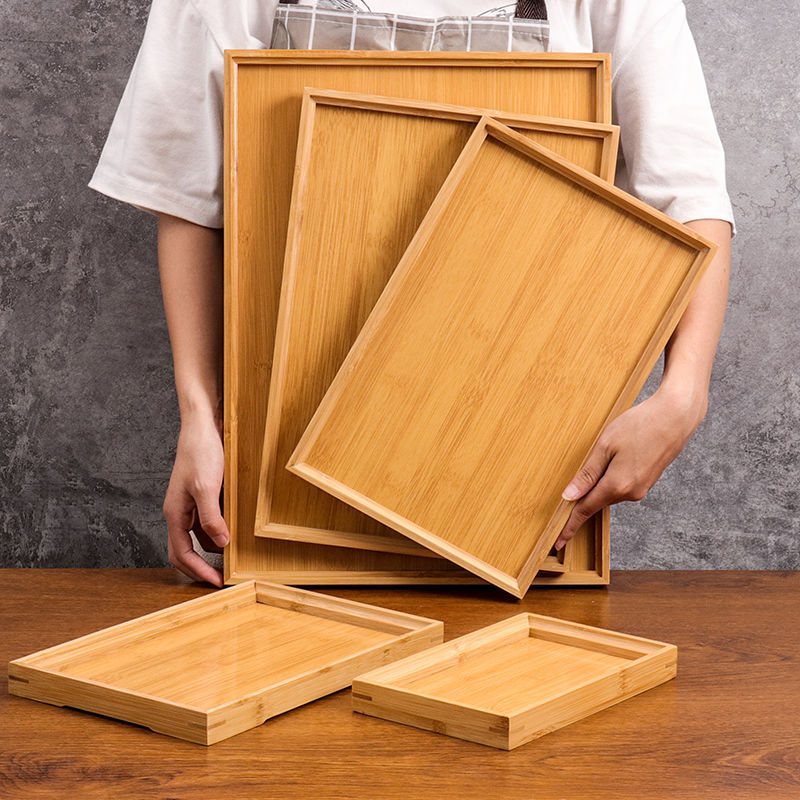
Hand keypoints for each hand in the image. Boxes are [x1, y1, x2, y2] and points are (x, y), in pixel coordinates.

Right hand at [162, 416, 228, 585]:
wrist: (203, 426)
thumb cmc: (200, 453)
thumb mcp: (207, 487)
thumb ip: (211, 518)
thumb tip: (221, 544)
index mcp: (174, 513)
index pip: (181, 554)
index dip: (198, 571)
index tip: (215, 582)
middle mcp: (180, 512)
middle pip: (185, 550)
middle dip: (200, 567)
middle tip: (220, 578)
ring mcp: (190, 503)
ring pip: (197, 536)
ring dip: (211, 550)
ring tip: (231, 559)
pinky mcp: (202, 494)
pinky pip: (207, 521)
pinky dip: (218, 531)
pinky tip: (233, 532)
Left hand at [555, 387, 706, 548]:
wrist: (676, 416)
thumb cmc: (640, 425)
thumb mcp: (605, 445)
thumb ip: (587, 473)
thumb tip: (570, 496)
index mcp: (617, 485)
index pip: (586, 510)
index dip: (570, 526)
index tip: (559, 541)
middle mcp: (630, 493)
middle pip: (597, 499)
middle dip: (583, 496)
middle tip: (567, 490)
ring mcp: (641, 488)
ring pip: (610, 490)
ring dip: (600, 480)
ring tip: (605, 453)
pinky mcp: (647, 481)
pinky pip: (621, 485)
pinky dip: (612, 477)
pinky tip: (616, 456)